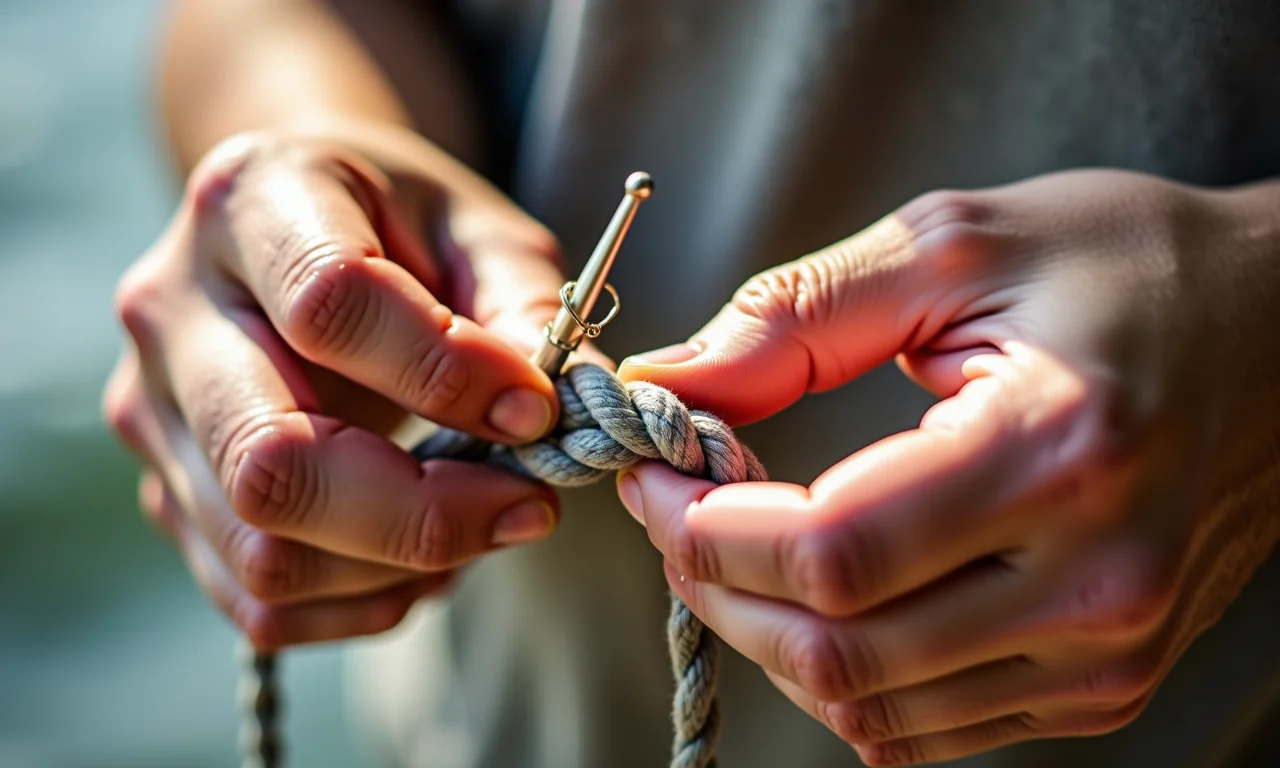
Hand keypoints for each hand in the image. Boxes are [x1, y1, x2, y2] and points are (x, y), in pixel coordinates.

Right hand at [103, 122, 581, 648]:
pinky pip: (256, 600)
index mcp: (251, 202)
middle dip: (420, 513)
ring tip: (483, 524)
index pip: (329, 307)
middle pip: (270, 460)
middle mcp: (174, 309)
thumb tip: (565, 414)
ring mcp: (156, 410)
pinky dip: (360, 601)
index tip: (536, 410)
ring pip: (262, 550)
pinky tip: (424, 560)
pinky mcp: (168, 490)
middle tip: (526, 505)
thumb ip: (528, 307)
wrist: (302, 224)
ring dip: (399, 567)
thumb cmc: (402, 222)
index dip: (444, 374)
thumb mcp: (479, 228)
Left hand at [616, 170, 1279, 764]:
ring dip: (768, 635)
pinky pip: (926, 728)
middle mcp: (1096, 579)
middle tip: (675, 509)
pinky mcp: (1103, 682)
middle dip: (717, 587)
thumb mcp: (956, 246)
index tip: (652, 473)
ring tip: (739, 546)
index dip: (707, 527)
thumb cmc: (1126, 267)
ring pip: (871, 709)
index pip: (833, 551)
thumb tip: (668, 382)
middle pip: (839, 650)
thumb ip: (799, 317)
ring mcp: (1107, 650)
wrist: (1278, 332)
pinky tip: (822, 598)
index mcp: (1060, 449)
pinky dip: (843, 676)